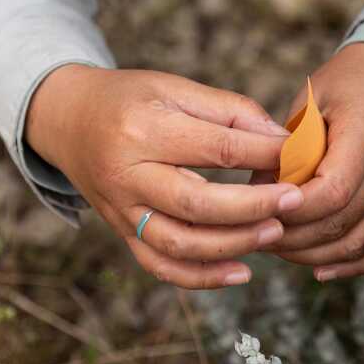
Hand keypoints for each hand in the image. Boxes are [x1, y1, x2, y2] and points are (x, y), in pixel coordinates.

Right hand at [26, 65, 302, 288]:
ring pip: (179, 243)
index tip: (295, 156)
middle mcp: (126, 174)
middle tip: (293, 201)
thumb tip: (281, 141)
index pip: (213, 148)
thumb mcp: (173, 87)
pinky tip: (240, 272)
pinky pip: (160, 266)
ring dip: (232, 245)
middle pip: (196, 203)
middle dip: (252, 207)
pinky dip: (201, 277)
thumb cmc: (130, 99)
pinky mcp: (121, 233)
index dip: (261, 154)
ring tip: (274, 233)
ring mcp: (120, 210)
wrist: (68, 120)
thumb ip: (228, 111)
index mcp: (142, 128)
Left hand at [266, 43, 363, 280]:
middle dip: (295, 238)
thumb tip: (260, 192)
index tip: (262, 210)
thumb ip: (288, 147)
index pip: (332, 191)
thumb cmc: (349, 81)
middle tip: (257, 234)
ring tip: (280, 249)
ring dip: (317, 255)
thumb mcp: (311, 101)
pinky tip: (321, 269)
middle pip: (343, 222)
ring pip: (361, 241)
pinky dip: (353, 264)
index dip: (294, 210)